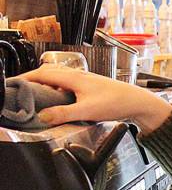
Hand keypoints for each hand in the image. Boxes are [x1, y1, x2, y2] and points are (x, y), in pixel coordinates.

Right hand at [20, 65, 171, 132]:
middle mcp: (78, 76)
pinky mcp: (90, 88)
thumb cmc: (116, 102)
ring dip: (46, 85)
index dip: (26, 78)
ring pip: (59, 79)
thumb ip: (63, 114)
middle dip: (33, 80)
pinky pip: (68, 86)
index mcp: (74, 78)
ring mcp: (85, 81)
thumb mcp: (86, 111)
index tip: (15, 84)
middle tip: (22, 90)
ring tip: (37, 96)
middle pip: (49, 73)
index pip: (43, 73)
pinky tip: (60, 102)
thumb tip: (43, 116)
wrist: (137, 102)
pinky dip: (58, 91)